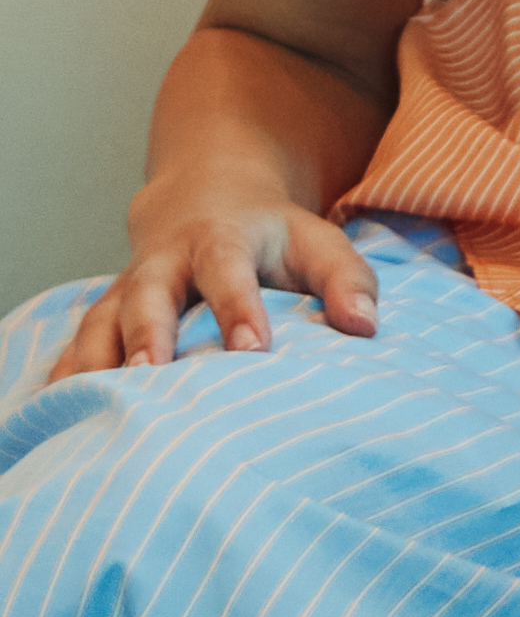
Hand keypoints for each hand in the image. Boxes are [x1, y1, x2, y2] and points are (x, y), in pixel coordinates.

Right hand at [50, 185, 382, 379]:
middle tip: (151, 376)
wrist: (207, 202)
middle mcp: (164, 264)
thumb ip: (347, 279)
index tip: (252, 350)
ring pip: (100, 323)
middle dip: (149, 334)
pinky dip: (64, 378)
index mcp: (220, 238)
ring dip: (96, 362)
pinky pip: (75, 347)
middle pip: (148, 294)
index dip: (237, 307)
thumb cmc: (274, 239)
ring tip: (97, 406)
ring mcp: (127, 291)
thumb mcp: (318, 242)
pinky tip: (58, 415)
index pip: (226, 269)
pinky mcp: (105, 318)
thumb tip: (364, 327)